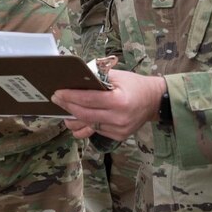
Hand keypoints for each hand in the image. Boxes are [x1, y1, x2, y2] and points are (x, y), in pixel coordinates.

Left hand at [51, 71, 166, 140]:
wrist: (154, 101)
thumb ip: (97, 77)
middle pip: (84, 114)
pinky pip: (96, 131)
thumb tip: (75, 78)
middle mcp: (119, 118)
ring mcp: (118, 130)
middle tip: (56, 98)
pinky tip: (79, 118)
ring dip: (73, 118)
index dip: (70, 96)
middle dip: (67, 106)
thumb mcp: (118, 76)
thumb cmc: (135, 85)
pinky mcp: (118, 136)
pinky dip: (86, 123)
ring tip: (65, 109)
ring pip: (88, 125)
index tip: (58, 92)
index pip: (88, 99)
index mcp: (119, 101)